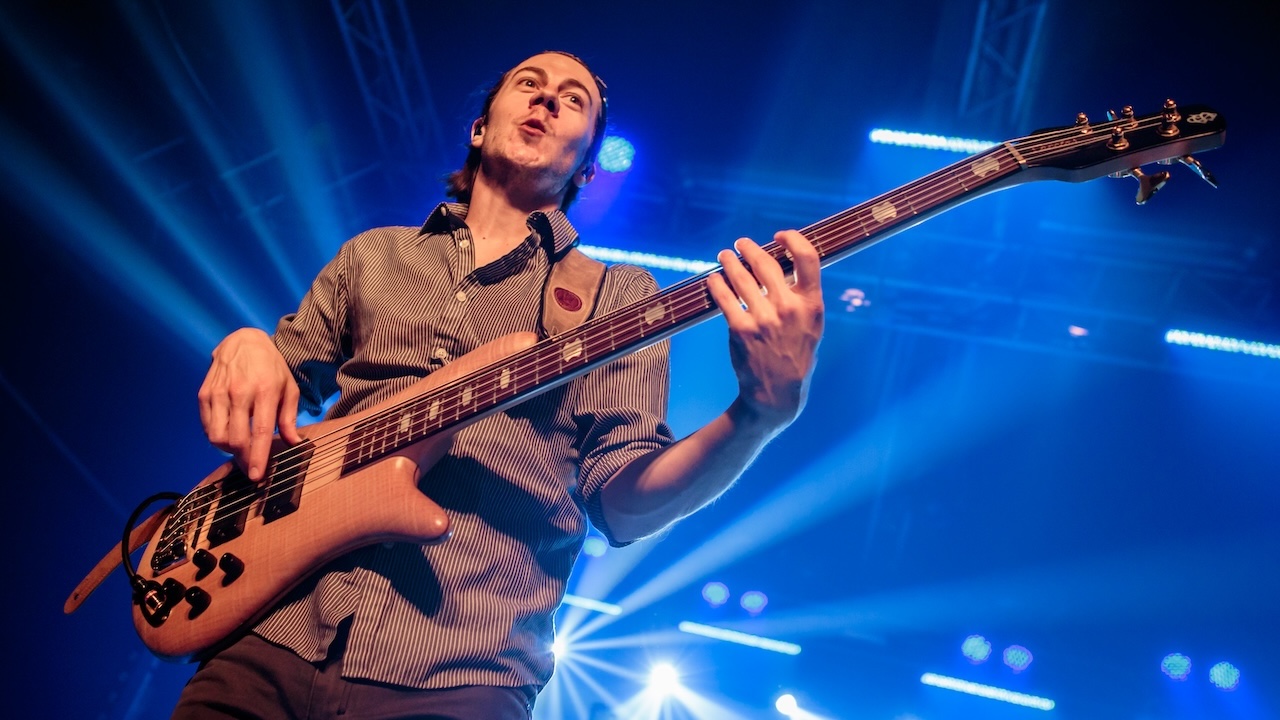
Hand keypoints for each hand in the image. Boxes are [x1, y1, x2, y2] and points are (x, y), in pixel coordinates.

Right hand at [197, 328, 301, 480]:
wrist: (244, 340)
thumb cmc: (271, 367)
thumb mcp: (289, 388)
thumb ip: (290, 417)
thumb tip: (294, 442)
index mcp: (265, 391)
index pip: (259, 431)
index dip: (257, 456)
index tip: (257, 476)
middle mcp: (239, 392)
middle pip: (236, 439)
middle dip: (243, 459)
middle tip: (252, 465)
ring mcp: (218, 392)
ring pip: (217, 436)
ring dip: (229, 449)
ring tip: (241, 446)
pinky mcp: (204, 393)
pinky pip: (207, 427)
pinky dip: (216, 437)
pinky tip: (228, 433)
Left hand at [706, 230, 823, 429]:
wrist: (778, 393)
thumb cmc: (795, 355)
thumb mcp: (811, 326)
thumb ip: (801, 298)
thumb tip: (782, 265)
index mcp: (812, 305)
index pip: (808, 258)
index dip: (793, 239)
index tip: (780, 236)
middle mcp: (789, 309)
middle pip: (766, 262)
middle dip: (750, 249)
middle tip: (741, 244)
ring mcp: (764, 319)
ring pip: (741, 277)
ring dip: (729, 262)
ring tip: (724, 257)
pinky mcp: (741, 330)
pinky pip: (724, 298)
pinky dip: (716, 285)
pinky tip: (713, 280)